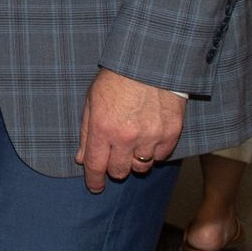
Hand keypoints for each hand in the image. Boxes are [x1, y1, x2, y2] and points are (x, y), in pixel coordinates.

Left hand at [75, 67, 185, 192]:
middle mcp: (125, 137)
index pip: (95, 165)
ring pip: (141, 167)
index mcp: (102, 128)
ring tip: (133, 144)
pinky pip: (161, 157)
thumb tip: (81, 158)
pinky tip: (150, 136)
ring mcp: (150, 137)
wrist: (150, 62)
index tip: (95, 187)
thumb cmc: (116, 79)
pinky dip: (154, 152)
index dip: (93, 180)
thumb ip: (85, 131)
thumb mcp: (92, 101)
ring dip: (135, 161)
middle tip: (115, 156)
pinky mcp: (170, 134)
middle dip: (114, 168)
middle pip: (119, 172)